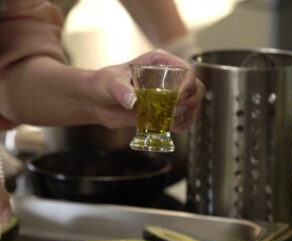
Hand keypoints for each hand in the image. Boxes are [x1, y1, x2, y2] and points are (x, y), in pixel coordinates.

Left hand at [84, 49, 204, 131]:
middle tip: (172, 112)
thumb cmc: (102, 83)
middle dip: (189, 102)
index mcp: (160, 62)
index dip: (188, 84)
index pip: (186, 69)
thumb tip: (132, 101)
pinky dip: (182, 124)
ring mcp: (168, 94)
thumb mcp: (110, 83)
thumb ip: (121, 90)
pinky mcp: (163, 110)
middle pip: (195, 88)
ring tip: (169, 120)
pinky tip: (171, 127)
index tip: (176, 98)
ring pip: (192, 103)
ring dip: (187, 114)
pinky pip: (183, 118)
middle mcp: (168, 77)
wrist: (95, 101)